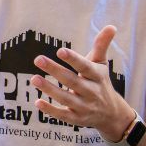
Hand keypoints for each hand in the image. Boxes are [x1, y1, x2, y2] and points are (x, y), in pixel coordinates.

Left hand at [30, 25, 134, 140]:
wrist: (111, 114)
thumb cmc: (100, 83)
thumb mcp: (101, 64)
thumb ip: (102, 46)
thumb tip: (111, 26)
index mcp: (98, 76)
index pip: (85, 67)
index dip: (74, 59)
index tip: (60, 50)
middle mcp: (92, 92)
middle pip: (72, 81)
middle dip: (55, 71)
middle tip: (38, 59)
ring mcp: (84, 107)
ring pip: (66, 98)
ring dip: (50, 89)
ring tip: (34, 79)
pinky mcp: (76, 119)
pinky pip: (63, 115)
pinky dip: (50, 110)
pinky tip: (37, 102)